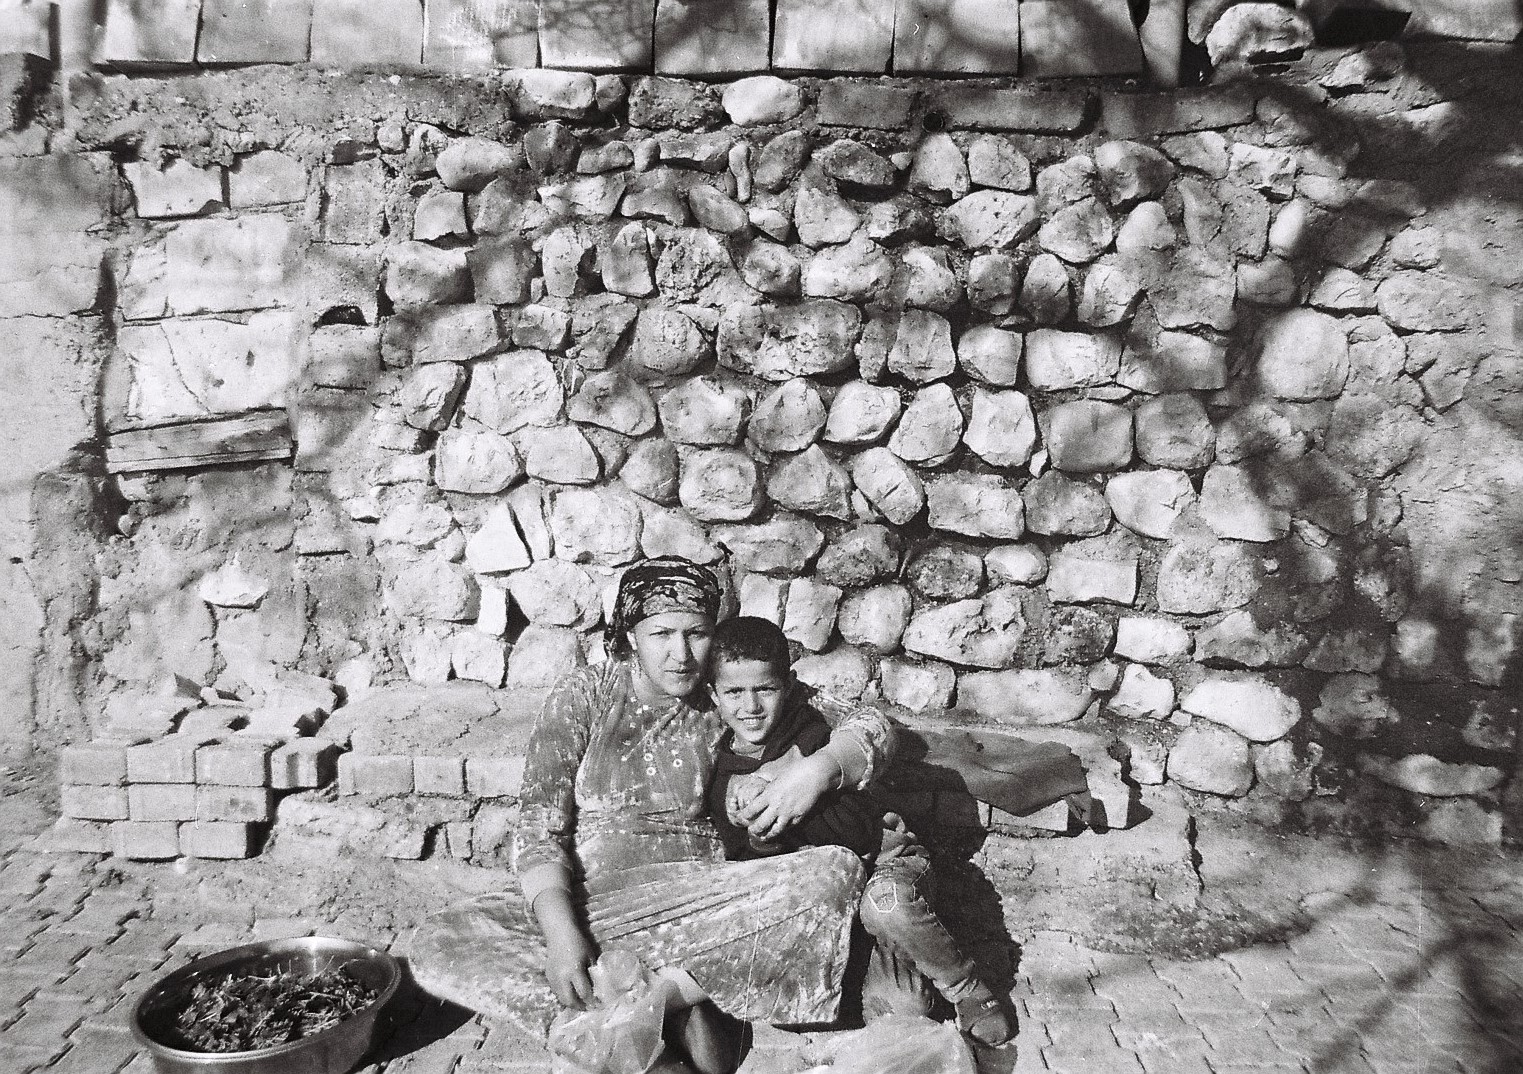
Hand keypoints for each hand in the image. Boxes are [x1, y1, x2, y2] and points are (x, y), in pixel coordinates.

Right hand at [533, 888, 597, 1008]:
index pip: (584, 993)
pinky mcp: (548, 976)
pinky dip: (564, 995)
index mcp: (574, 971)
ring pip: (561, 998)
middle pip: (569, 1000)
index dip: (592, 1001)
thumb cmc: (578, 942)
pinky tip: (571, 993)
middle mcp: (562, 977)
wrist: (559, 932)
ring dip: (570, 1002)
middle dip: (579, 1007)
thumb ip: (592, 972)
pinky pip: (556, 991)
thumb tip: (597, 987)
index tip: (599, 1005)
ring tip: (580, 1003)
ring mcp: (553, 978)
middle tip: (588, 1008)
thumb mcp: (590, 956)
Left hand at [736, 749, 837, 841]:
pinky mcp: (799, 817)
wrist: (815, 774)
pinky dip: (782, 830)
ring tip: (763, 837)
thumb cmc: (796, 770)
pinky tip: (779, 830)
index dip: (744, 817)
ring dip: (766, 835)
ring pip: (774, 831)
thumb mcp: (777, 776)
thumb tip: (760, 790)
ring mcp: (788, 813)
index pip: (751, 810)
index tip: (742, 818)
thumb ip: (768, 787)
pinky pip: (788, 828)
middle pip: (760, 825)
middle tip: (751, 830)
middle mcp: (777, 806)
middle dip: (753, 830)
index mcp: (769, 794)